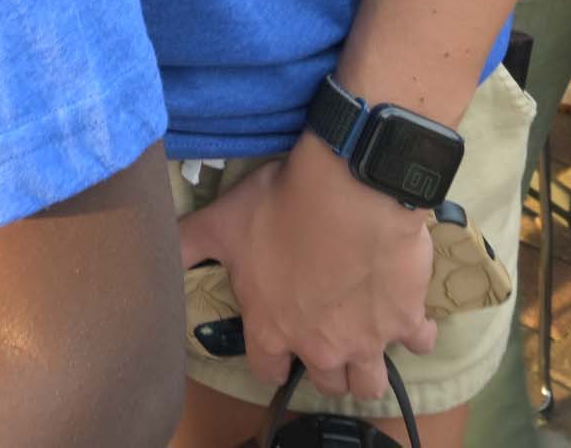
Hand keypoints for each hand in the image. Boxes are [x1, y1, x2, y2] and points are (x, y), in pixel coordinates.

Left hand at [179, 135, 438, 400]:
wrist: (351, 187)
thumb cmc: (282, 204)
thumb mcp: (220, 221)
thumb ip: (186, 245)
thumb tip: (152, 250)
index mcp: (271, 328)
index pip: (268, 369)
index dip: (273, 358)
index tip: (279, 344)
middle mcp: (319, 345)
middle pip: (325, 383)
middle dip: (324, 364)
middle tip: (327, 334)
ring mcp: (366, 339)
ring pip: (370, 383)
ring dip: (368, 366)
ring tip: (365, 338)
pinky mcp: (407, 321)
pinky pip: (418, 342)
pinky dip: (415, 330)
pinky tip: (406, 308)